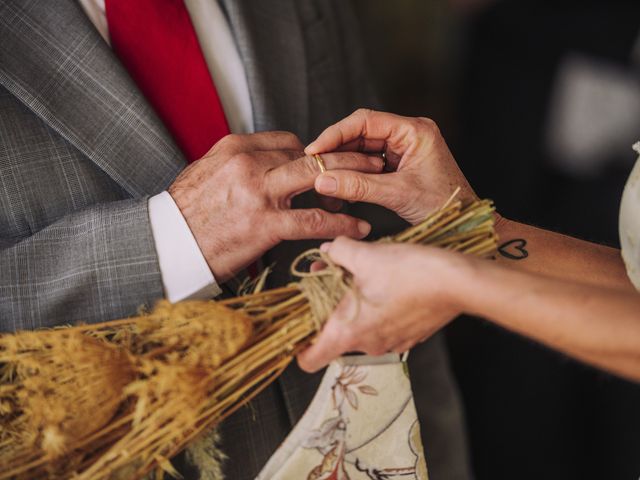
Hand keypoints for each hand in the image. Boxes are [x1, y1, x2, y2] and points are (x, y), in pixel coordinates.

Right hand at [168, 132, 382, 280]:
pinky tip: (357, 227)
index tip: (329, 166)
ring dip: (351, 182)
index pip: (288, 141)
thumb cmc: (183, 214)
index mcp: (235, 147)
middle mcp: (249, 163)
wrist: (166, 245)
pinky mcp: (265, 224)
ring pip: (318, 179)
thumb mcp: (206, 173)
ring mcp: (258, 192)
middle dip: (345, 157)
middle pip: (310, 154)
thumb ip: (237, 163)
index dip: (315, 155)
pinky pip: (313, 220)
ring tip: (372, 188)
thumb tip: (262, 165)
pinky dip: (341, 223)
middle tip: (370, 162)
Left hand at [297, 237, 469, 372]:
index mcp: (349, 332)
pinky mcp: (409, 335)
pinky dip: (377, 308)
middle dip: (329, 306)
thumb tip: (327, 250)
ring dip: (354, 304)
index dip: (297, 345)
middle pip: (334, 335)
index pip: (308, 359)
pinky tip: (385, 283)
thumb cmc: (411, 273)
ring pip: (360, 327)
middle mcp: (368, 345)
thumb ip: (337, 252)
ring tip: (361, 274)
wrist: (458, 282)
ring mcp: (391, 343)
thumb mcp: (365, 255)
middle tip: (329, 278)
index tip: (297, 324)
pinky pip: (382, 325)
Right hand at [305, 109, 477, 224]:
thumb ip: (358, 186)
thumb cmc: (444, 205)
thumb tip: (323, 181)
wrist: (464, 224)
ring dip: (344, 161)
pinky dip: (354, 172)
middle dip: (337, 148)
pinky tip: (339, 182)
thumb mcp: (398, 194)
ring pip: (363, 149)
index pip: (366, 121)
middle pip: (361, 133)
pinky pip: (369, 163)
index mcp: (414, 130)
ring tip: (324, 175)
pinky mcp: (399, 164)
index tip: (315, 149)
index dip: (336, 133)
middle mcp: (408, 134)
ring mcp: (404, 149)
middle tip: (315, 164)